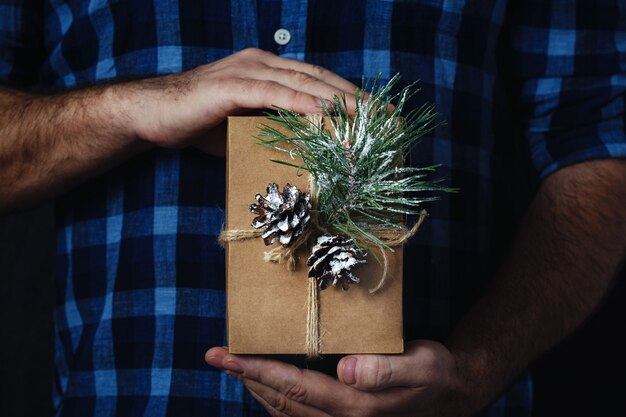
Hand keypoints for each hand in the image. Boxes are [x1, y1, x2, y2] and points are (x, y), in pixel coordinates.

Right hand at [124, 48, 357, 153]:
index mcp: (267, 70)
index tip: (375, 113)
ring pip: (303, 83)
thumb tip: (300, 147)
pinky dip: (301, 103)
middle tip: (385, 115)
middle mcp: (262, 63)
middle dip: (355, 97)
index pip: (317, 81)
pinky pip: (273, 93)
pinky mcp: (232, 85)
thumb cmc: (197, 122)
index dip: (348, 95)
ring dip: (337, 100)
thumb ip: (271, 128)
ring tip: (366, 116)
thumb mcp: (243, 126)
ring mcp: (247, 71)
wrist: (152, 114)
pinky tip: (323, 113)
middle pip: (319, 78)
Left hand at [205, 340, 479, 416]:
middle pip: (281, 402)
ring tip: (235, 367)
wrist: (451, 395)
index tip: (227, 356)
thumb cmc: (435, 373)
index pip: (293, 387)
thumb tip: (344, 369)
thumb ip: (385, 369)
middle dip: (246, 378)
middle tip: (218, 357)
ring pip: (285, 413)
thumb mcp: (421, 364)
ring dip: (257, 390)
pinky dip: (276, 401)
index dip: (257, 370)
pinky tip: (268, 387)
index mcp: (355, 407)